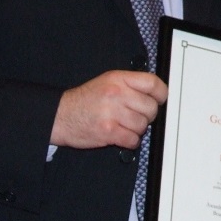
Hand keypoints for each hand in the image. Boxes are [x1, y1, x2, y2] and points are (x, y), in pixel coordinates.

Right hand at [50, 70, 167, 148]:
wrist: (60, 115)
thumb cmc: (85, 100)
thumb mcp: (108, 81)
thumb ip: (131, 84)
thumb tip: (155, 93)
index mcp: (119, 79)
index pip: (153, 83)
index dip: (161, 94)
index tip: (160, 99)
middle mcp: (117, 93)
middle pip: (151, 107)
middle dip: (148, 115)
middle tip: (137, 116)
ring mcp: (112, 113)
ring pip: (143, 125)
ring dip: (137, 129)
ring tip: (125, 126)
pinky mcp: (108, 132)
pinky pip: (133, 140)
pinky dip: (130, 141)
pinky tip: (122, 136)